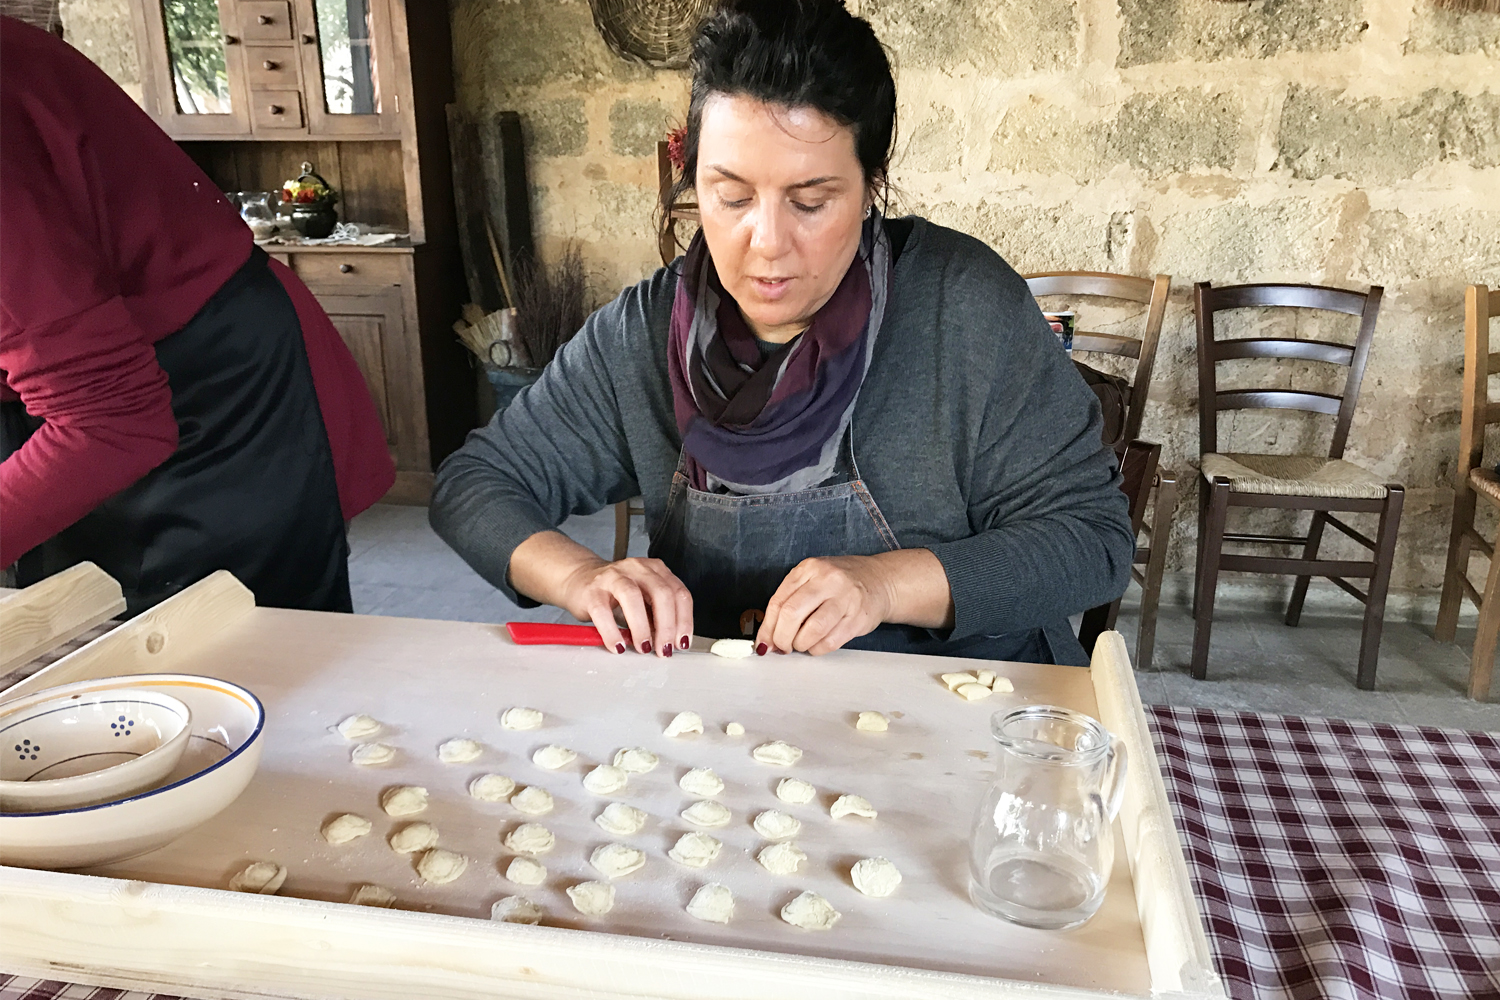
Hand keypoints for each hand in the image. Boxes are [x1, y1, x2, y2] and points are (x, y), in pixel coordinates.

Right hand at [560, 557, 692, 657]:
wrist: (578, 579)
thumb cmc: (615, 593)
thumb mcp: (643, 600)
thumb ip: (656, 616)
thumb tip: (669, 641)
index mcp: (655, 570)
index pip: (679, 593)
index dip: (684, 621)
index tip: (681, 642)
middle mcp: (637, 568)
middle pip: (662, 593)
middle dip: (666, 626)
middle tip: (664, 649)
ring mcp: (613, 576)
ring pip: (633, 597)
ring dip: (642, 627)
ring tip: (643, 648)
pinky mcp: (592, 590)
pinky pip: (603, 612)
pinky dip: (612, 632)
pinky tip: (618, 645)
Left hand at [756, 555, 893, 655]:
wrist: (879, 580)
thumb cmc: (839, 583)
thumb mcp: (811, 581)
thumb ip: (788, 603)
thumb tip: (767, 638)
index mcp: (809, 568)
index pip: (778, 601)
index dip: (767, 627)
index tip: (764, 642)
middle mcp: (827, 580)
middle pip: (792, 614)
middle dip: (781, 638)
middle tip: (782, 646)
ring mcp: (846, 598)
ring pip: (812, 631)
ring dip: (801, 645)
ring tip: (801, 644)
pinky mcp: (858, 618)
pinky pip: (830, 642)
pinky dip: (817, 649)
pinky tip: (817, 644)